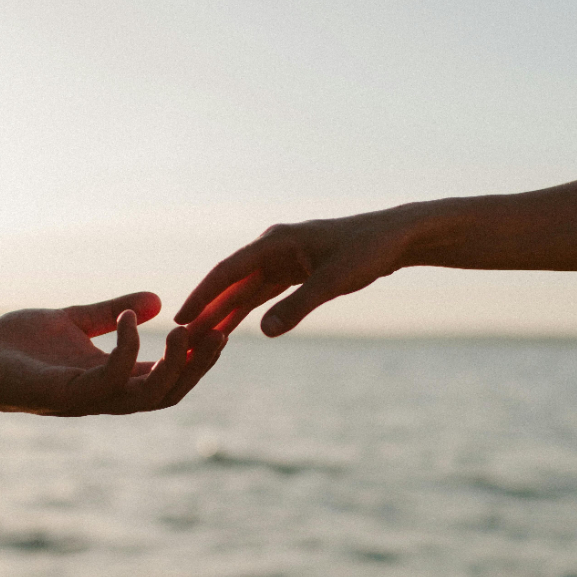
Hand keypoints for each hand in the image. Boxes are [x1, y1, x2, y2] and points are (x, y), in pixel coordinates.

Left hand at [0, 292, 225, 414]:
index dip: (196, 357)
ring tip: (187, 330)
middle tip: (218, 332)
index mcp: (110, 380)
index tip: (218, 325)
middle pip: (169, 393)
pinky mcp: (63, 394)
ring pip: (148, 395)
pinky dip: (128, 349)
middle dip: (198, 366)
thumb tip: (156, 300)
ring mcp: (85, 398)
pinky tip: (131, 318)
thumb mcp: (73, 321)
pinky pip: (110, 378)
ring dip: (175, 365)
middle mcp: (103, 396)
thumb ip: (111, 315)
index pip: (167, 378)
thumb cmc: (14, 345)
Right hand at [175, 210, 415, 337]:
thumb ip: (298, 306)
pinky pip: (263, 293)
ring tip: (199, 338)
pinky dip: (248, 310)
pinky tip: (233, 329)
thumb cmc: (367, 252)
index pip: (228, 272)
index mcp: (275, 242)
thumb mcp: (333, 282)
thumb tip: (265, 332)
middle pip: (232, 283)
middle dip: (208, 310)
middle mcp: (273, 248)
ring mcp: (283, 259)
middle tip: (181, 338)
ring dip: (225, 313)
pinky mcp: (295, 270)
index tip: (180, 318)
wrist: (395, 238)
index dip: (202, 296)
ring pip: (246, 290)